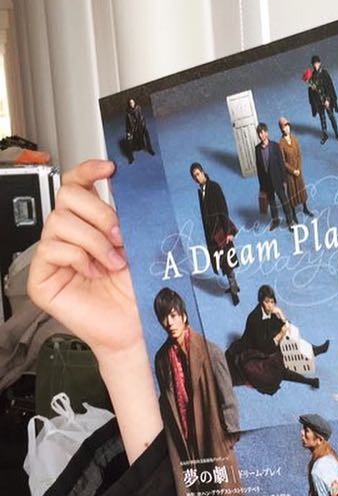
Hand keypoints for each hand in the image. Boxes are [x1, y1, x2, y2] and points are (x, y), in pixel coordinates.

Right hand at [27, 159, 144, 361]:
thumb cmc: (139, 290)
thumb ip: (126, 214)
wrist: (138, 326)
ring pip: (60, 221)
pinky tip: (93, 273)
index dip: (87, 170)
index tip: (109, 169)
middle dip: (99, 213)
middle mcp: (68, 236)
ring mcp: (52, 256)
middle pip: (66, 195)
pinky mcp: (41, 278)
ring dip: (95, 241)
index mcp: (89, 224)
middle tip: (120, 236)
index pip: (75, 185)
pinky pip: (52, 249)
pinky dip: (79, 258)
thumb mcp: (138, 243)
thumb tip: (121, 184)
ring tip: (113, 262)